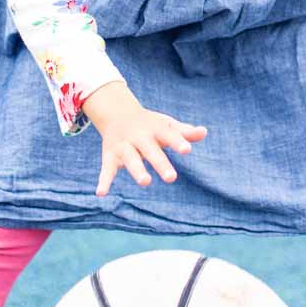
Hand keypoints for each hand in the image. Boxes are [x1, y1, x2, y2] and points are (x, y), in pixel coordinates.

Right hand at [81, 82, 207, 196]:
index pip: (168, 135)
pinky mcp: (110, 156)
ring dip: (137, 170)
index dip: (177, 142)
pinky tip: (101, 193)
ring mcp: (124, 146)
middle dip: (160, 163)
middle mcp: (139, 137)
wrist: (117, 112)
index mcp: (155, 129)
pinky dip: (103, 180)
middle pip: (150, 150)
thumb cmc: (149, 123)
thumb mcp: (167, 125)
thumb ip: (185, 132)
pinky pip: (106, 169)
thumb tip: (204, 132)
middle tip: (171, 178)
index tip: (187, 150)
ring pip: (130, 159)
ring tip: (145, 182)